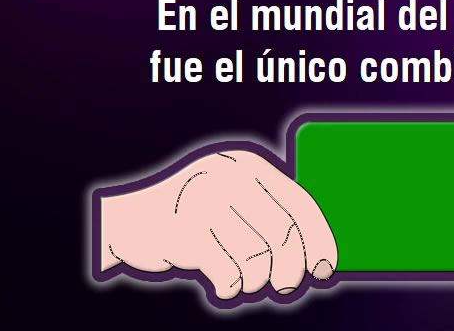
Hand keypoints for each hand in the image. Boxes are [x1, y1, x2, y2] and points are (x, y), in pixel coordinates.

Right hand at [98, 148, 337, 300]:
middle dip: (291, 269)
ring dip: (257, 281)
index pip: (301, 204)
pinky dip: (232, 288)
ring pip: (257, 258)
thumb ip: (270, 217)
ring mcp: (205, 202)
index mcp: (250, 166)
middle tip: (286, 285)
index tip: (326, 269)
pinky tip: (224, 286)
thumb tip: (317, 259)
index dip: (320, 240)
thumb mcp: (232, 201)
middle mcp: (230, 178)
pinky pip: (228, 273)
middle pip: (283, 235)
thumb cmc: (194, 216)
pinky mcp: (184, 232)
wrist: (128, 220)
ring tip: (246, 282)